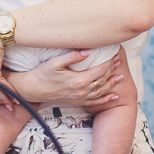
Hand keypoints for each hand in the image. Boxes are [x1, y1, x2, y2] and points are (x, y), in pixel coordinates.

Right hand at [7, 51, 122, 107]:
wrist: (32, 90)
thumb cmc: (42, 74)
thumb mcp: (55, 62)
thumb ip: (72, 56)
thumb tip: (87, 51)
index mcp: (78, 80)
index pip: (99, 71)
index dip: (108, 63)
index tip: (113, 55)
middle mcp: (81, 91)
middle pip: (102, 80)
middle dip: (111, 70)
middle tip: (119, 61)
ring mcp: (80, 98)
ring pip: (101, 92)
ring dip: (112, 84)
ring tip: (121, 76)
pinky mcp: (77, 101)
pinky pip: (95, 102)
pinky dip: (106, 99)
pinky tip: (114, 96)